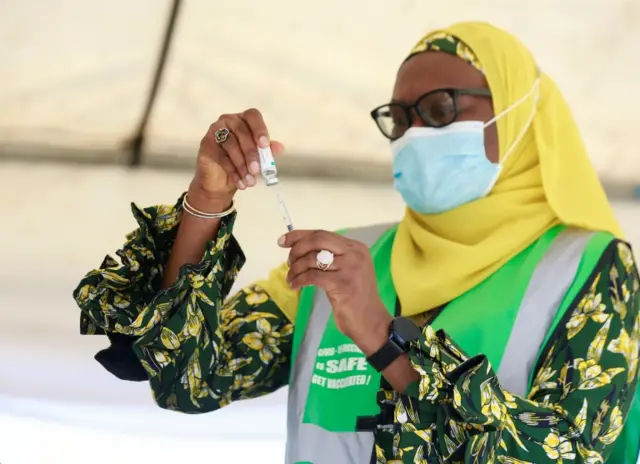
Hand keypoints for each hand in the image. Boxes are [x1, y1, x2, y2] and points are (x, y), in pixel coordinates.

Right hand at [189, 108, 284, 207]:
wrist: (220, 182)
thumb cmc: (241, 165)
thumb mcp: (258, 159)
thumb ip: (267, 152)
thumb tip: (280, 148)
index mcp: (244, 120)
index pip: (253, 116)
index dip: (260, 129)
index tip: (265, 145)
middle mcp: (228, 121)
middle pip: (242, 131)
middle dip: (251, 153)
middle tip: (257, 170)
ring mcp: (215, 130)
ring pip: (231, 145)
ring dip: (242, 165)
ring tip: (249, 181)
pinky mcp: (206, 144)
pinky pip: (221, 156)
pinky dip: (232, 171)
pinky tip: (239, 182)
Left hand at [279, 230, 392, 352]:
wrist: (370, 322)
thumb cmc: (356, 298)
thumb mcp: (346, 270)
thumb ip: (331, 257)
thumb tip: (300, 248)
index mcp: (356, 247)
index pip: (323, 234)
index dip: (300, 235)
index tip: (282, 241)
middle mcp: (354, 253)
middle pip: (318, 240)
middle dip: (297, 248)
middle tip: (289, 262)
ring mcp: (350, 267)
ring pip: (313, 259)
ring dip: (296, 268)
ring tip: (291, 278)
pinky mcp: (342, 283)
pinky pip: (312, 276)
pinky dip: (299, 280)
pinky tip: (295, 286)